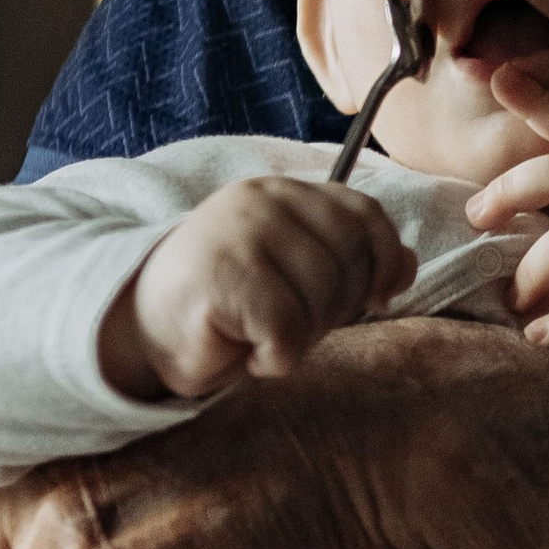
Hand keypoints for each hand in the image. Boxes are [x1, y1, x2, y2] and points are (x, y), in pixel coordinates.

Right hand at [103, 177, 409, 401]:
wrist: (141, 328)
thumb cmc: (229, 305)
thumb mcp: (297, 273)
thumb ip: (351, 259)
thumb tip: (406, 263)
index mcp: (286, 192)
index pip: (366, 218)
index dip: (381, 265)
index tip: (374, 297)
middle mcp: (263, 200)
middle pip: (350, 265)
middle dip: (333, 310)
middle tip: (287, 321)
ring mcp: (240, 233)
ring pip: (323, 302)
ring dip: (300, 337)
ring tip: (259, 331)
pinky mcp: (223, 277)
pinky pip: (286, 333)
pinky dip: (271, 357)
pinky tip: (240, 346)